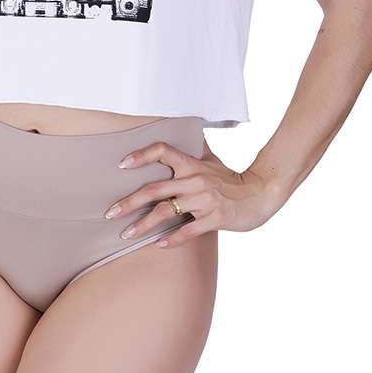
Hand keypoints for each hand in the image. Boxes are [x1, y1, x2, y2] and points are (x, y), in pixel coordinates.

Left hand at [105, 136, 287, 247]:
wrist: (261, 194)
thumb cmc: (231, 179)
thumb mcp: (212, 159)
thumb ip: (194, 149)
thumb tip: (185, 127)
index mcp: (192, 164)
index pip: (162, 151)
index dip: (141, 155)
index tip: (122, 165)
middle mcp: (195, 180)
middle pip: (154, 190)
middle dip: (129, 203)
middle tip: (109, 213)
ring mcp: (204, 200)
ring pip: (167, 212)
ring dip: (143, 225)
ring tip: (126, 235)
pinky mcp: (214, 218)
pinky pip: (188, 230)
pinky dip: (171, 239)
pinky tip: (157, 245)